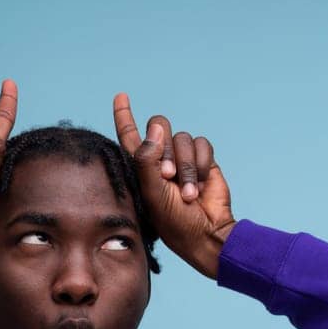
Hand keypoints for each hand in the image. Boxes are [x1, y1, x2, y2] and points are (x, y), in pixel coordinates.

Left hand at [112, 93, 236, 278]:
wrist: (206, 232)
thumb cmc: (173, 220)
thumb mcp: (152, 192)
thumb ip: (147, 159)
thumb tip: (156, 129)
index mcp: (141, 166)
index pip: (129, 134)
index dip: (124, 115)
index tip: (121, 96)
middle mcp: (160, 158)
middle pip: (158, 125)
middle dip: (165, 149)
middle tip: (168, 177)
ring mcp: (182, 158)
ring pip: (181, 137)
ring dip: (185, 166)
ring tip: (187, 193)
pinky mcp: (202, 160)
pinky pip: (200, 143)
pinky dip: (200, 164)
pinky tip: (201, 184)